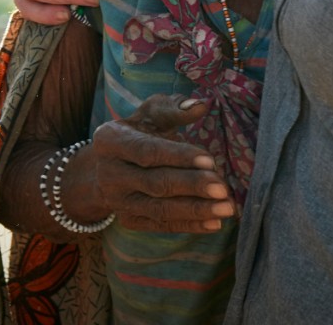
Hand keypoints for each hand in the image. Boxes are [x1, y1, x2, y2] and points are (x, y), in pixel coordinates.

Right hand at [71, 95, 234, 233]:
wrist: (106, 166)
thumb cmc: (137, 131)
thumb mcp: (149, 113)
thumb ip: (174, 109)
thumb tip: (201, 106)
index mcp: (110, 141)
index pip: (148, 151)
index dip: (179, 156)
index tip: (210, 160)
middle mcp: (109, 174)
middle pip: (155, 183)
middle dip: (192, 186)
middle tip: (222, 188)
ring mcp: (118, 202)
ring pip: (160, 209)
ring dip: (196, 210)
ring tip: (225, 208)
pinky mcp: (129, 221)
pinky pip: (162, 225)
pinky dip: (189, 226)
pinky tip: (214, 223)